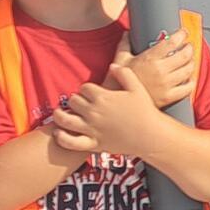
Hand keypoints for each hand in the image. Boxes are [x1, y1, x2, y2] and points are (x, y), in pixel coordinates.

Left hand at [51, 64, 167, 158]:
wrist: (151, 136)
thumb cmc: (145, 111)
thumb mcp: (137, 87)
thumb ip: (124, 73)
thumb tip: (112, 66)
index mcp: (103, 97)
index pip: (84, 88)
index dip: (86, 89)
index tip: (90, 93)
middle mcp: (94, 112)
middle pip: (74, 101)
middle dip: (76, 100)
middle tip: (79, 103)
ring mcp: (92, 128)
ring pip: (66, 119)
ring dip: (59, 115)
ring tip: (59, 114)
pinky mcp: (93, 144)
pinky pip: (71, 142)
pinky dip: (62, 138)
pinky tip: (59, 133)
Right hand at [112, 29, 196, 108]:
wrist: (118, 105)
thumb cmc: (118, 82)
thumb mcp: (120, 59)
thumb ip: (125, 44)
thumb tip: (127, 33)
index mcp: (149, 58)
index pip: (172, 42)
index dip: (181, 35)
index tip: (183, 33)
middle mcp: (160, 71)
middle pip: (184, 55)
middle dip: (189, 48)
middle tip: (188, 46)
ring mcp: (166, 85)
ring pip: (188, 70)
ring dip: (191, 63)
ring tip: (189, 60)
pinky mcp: (168, 98)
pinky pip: (187, 88)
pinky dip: (190, 82)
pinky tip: (188, 78)